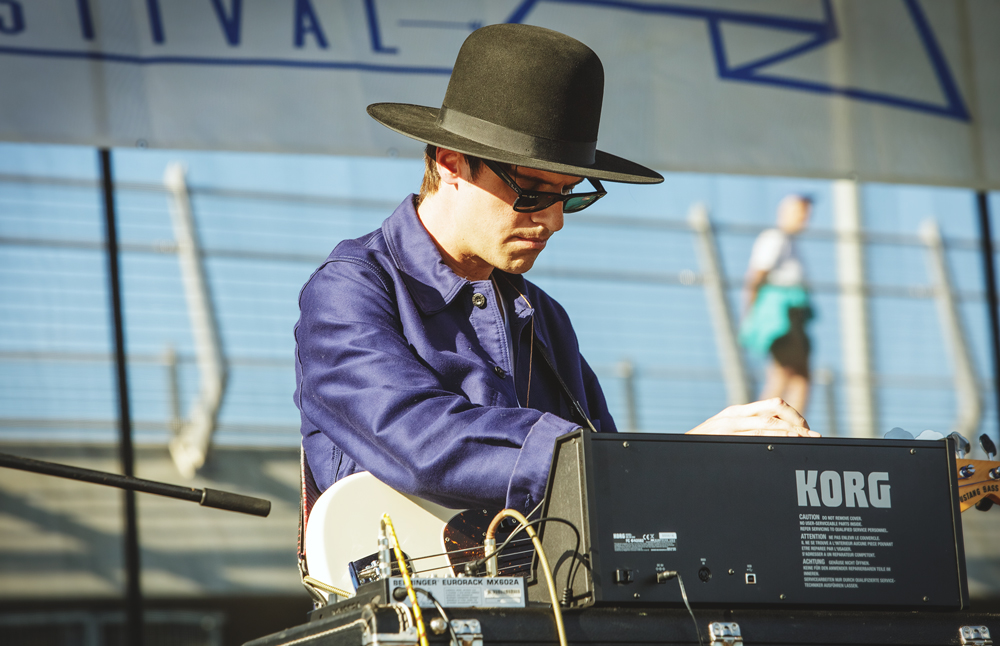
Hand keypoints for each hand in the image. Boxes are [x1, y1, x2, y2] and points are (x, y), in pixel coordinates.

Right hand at [686, 398, 818, 437]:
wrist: (679, 450)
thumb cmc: (703, 446)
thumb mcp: (725, 434)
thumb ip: (745, 432)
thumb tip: (774, 438)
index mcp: (738, 411)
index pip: (774, 405)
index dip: (795, 415)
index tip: (807, 430)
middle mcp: (736, 414)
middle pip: (775, 408)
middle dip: (798, 421)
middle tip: (812, 436)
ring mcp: (729, 424)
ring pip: (768, 423)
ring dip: (792, 432)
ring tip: (807, 441)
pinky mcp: (725, 435)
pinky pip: (755, 436)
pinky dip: (774, 440)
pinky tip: (785, 447)